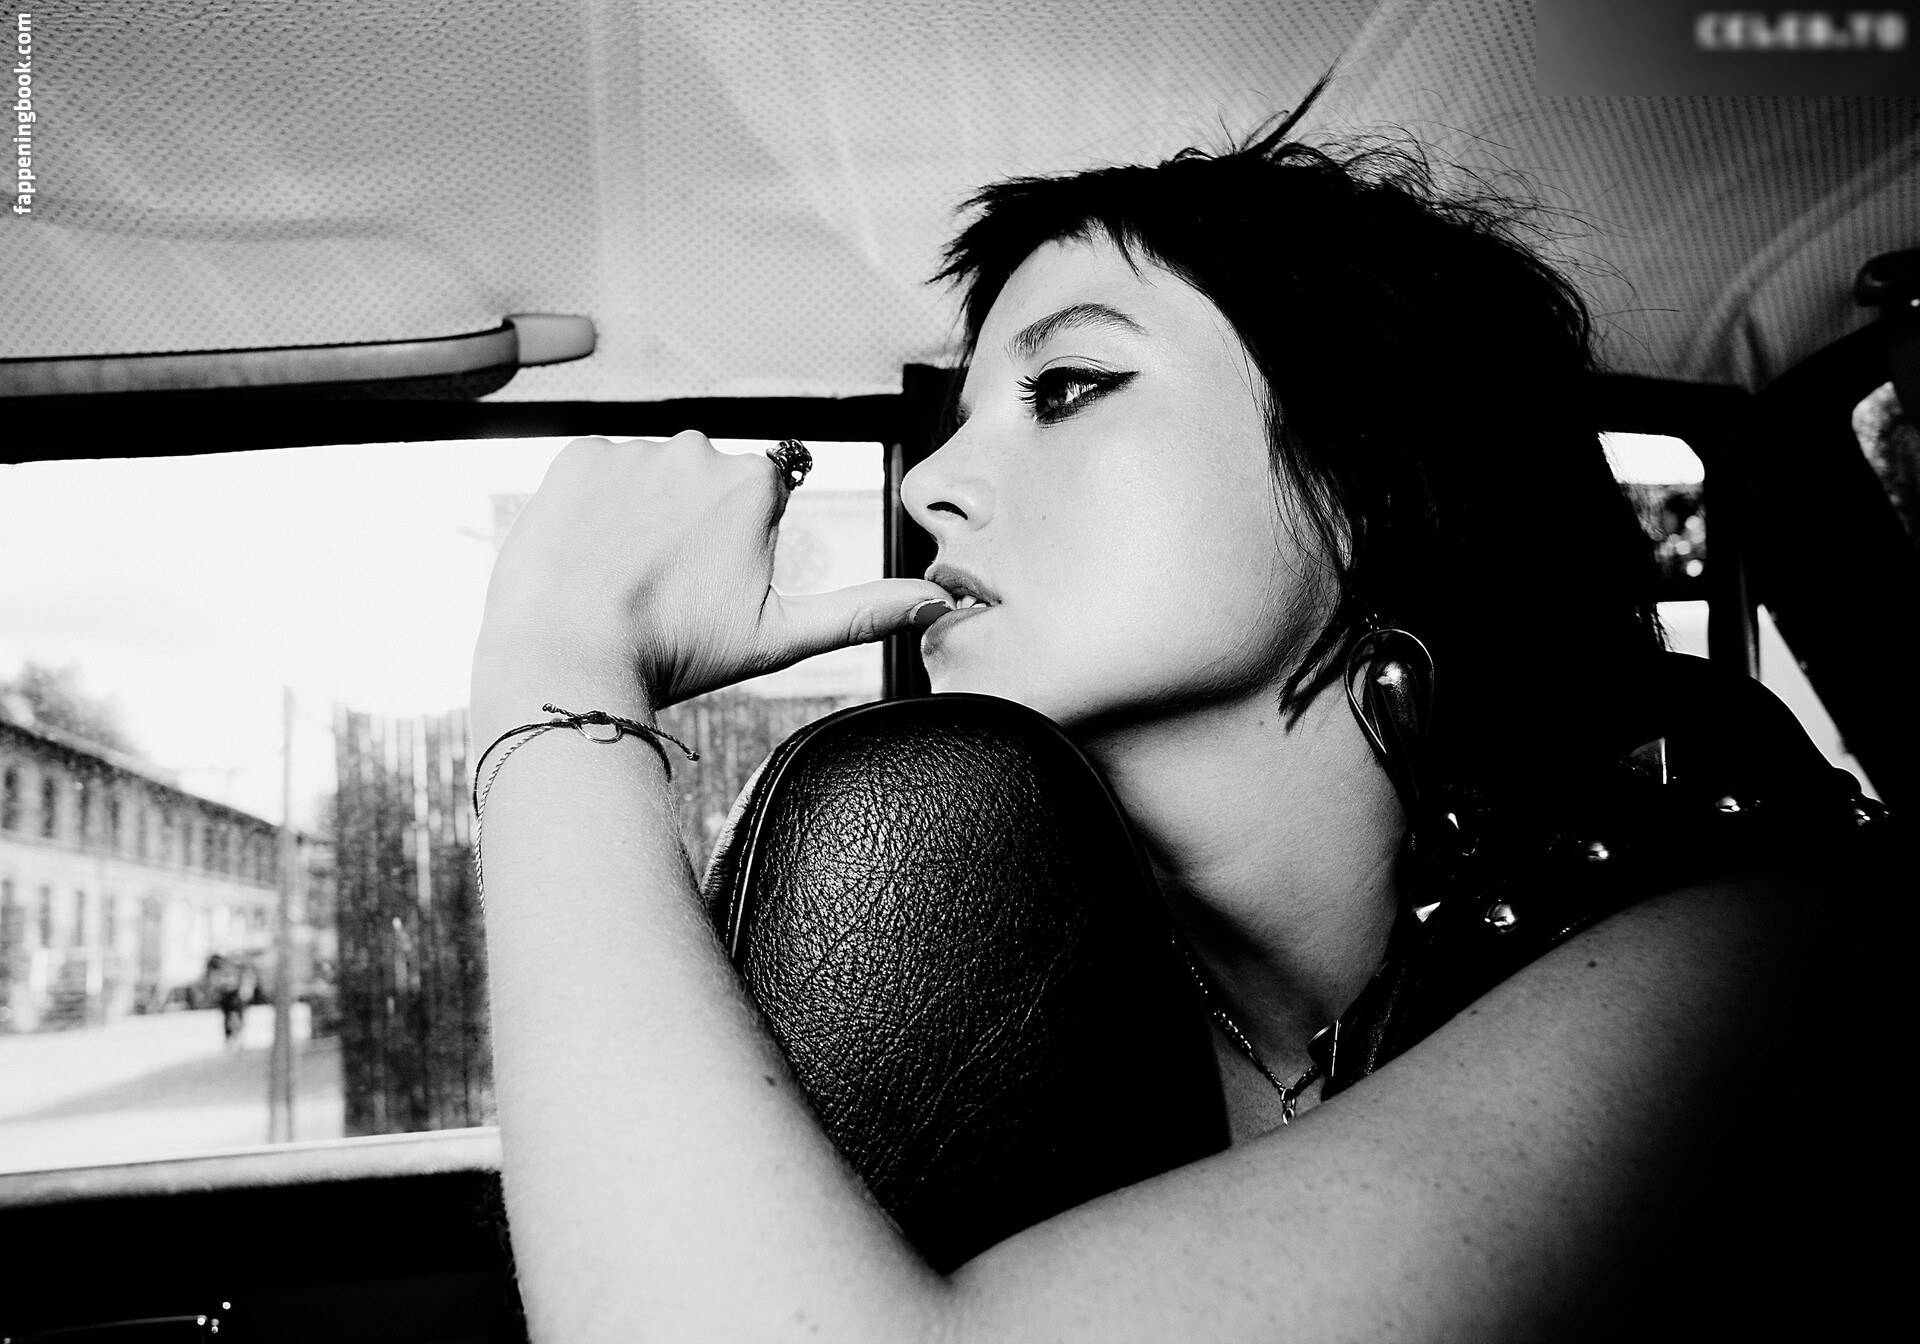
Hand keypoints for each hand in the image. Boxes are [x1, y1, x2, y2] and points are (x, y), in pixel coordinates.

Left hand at [474, 434, 950, 712]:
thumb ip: (864, 611)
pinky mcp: (575, 454)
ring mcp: (631, 448)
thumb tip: (940, 602)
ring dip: (640, 516)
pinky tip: (590, 555)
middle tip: (664, 588)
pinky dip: (594, 509)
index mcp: (754, 483)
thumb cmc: (675, 652)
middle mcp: (698, 448)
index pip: (759, 499)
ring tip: (622, 577)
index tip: (708, 586)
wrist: (569, 653)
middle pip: (703, 483)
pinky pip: (596, 474)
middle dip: (689, 526)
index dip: (735, 547)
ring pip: (648, 479)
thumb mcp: (781, 635)